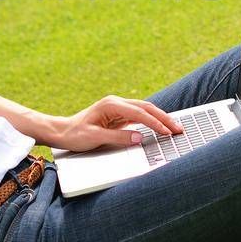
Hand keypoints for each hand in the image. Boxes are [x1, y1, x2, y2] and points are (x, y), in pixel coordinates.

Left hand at [51, 96, 182, 151]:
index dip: (155, 122)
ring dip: (160, 118)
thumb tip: (139, 137)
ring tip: (174, 128)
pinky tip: (160, 127)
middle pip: (146, 107)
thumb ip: (118, 137)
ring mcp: (117, 108)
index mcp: (111, 105)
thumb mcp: (95, 138)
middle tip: (178, 128)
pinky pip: (139, 116)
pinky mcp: (118, 115)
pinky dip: (151, 121)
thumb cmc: (75, 135)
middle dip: (164, 118)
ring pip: (144, 110)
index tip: (167, 131)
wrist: (62, 131)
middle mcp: (116, 103)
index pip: (139, 113)